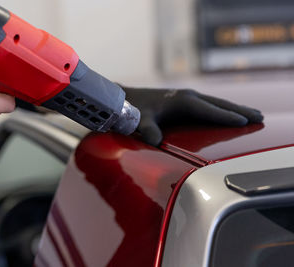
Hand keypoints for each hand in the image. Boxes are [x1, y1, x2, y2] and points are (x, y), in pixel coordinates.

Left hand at [123, 87, 262, 145]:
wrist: (123, 98)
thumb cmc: (132, 110)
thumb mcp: (139, 120)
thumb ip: (146, 129)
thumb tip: (154, 140)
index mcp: (182, 100)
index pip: (210, 110)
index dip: (226, 117)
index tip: (244, 122)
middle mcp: (187, 96)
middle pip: (219, 104)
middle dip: (239, 110)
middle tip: (260, 116)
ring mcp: (186, 96)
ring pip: (216, 102)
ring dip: (234, 108)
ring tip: (253, 114)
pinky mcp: (184, 100)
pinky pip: (209, 105)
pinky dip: (222, 108)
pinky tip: (228, 113)